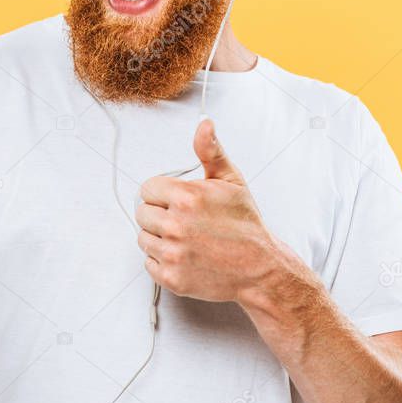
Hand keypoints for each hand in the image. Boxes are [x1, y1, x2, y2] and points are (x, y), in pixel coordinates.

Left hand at [136, 119, 278, 301]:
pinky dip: (163, 261)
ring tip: (186, 238)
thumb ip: (210, 151)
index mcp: (186, 198)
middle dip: (159, 214)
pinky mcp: (171, 278)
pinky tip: (185, 255)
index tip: (178, 201)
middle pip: (142, 213)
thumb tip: (204, 124)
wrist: (259, 267)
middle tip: (184, 220)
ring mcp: (172, 254)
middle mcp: (175, 226)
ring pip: (143, 238)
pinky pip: (149, 263)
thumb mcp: (231, 180)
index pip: (147, 189)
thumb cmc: (244, 224)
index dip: (163, 193)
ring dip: (159, 238)